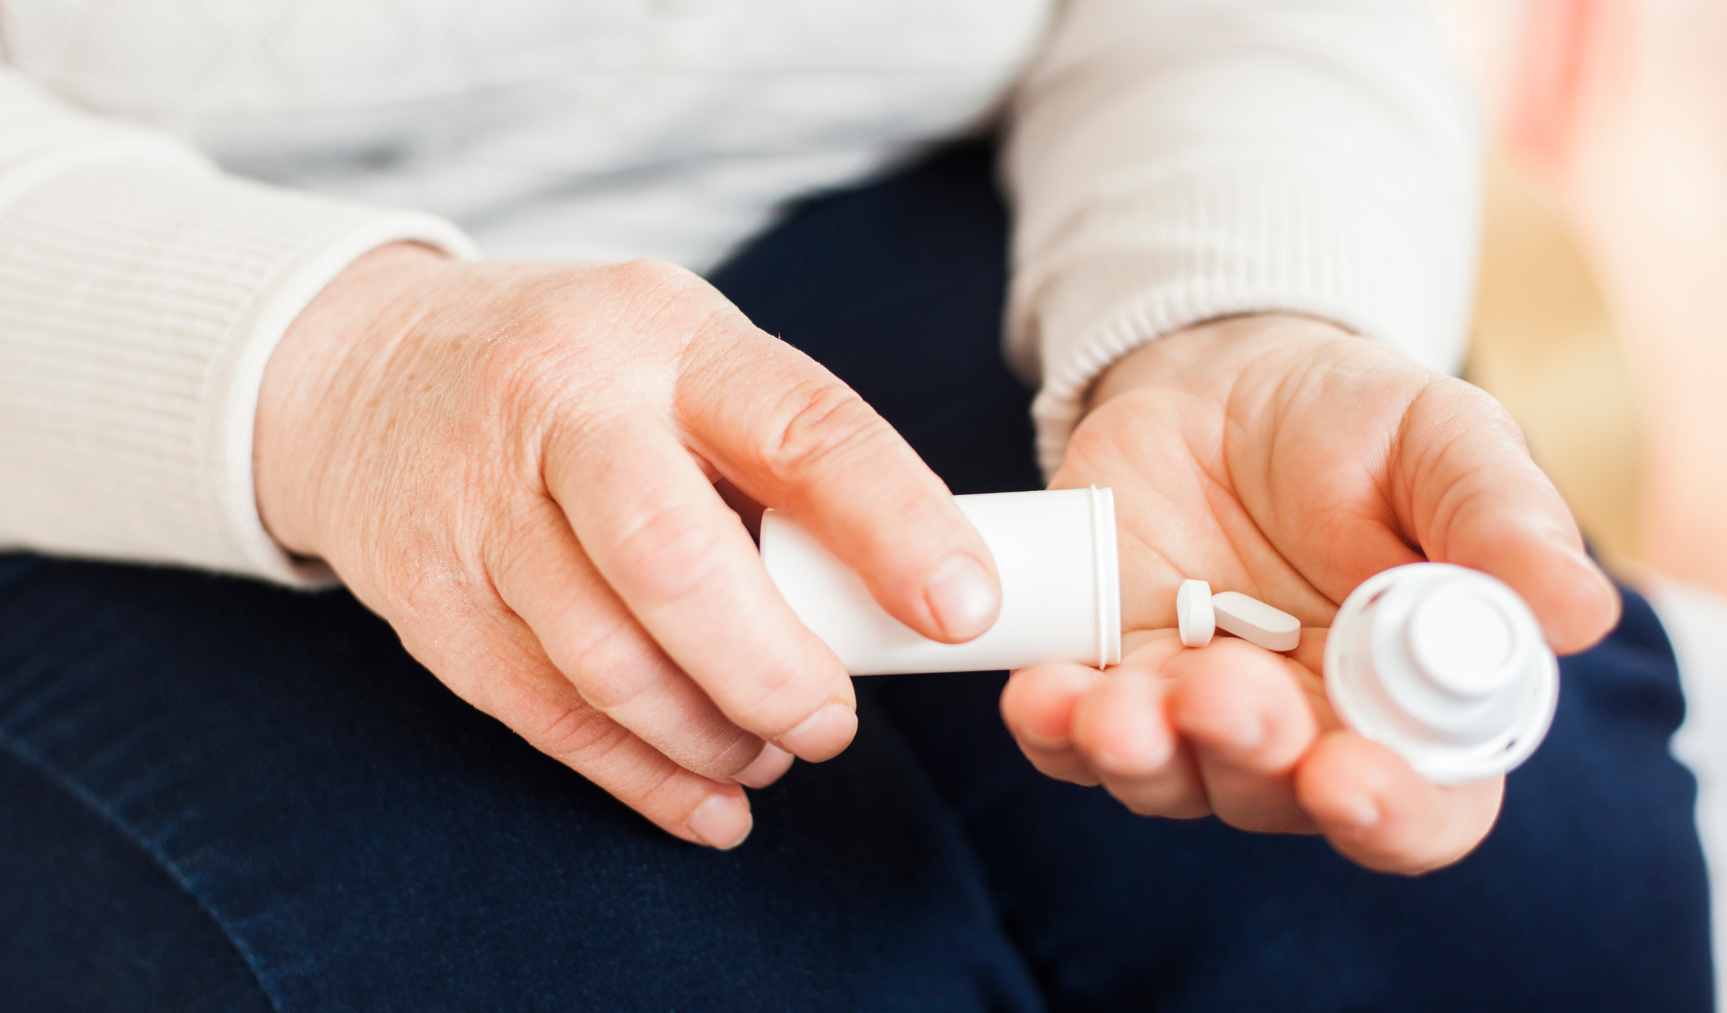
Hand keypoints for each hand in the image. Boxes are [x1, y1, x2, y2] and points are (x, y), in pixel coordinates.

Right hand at [255, 245, 1000, 847]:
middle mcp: (561, 408)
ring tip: (770, 751)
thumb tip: (909, 589)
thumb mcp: (681, 353)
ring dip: (711, 736)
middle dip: (775, 670)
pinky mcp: (428, 599)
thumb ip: (780, 453)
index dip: (893, 524)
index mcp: (667, 336)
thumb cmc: (579, 375)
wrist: (364, 371)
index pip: (799, 426)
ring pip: (606, 661)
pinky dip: (640, 777)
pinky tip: (708, 800)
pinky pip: (545, 714)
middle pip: (676, 561)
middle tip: (834, 724)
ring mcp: (479, 507)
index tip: (963, 611)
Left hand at [1001, 315, 1618, 872]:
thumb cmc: (1357, 422)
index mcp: (1416, 702)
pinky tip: (1041, 694)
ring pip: (1170, 778)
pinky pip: (1072, 735)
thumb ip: (1499, 525)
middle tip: (1226, 695)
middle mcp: (1308, 730)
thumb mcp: (1444, 442)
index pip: (1424, 805)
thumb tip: (1578, 615)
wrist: (1222, 377)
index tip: (1349, 780)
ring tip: (1119, 705)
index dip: (1393, 813)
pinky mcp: (1105, 676)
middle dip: (1250, 757)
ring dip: (1143, 754)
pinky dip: (1054, 727)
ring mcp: (1197, 713)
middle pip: (1281, 798)